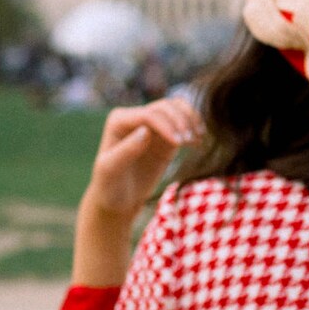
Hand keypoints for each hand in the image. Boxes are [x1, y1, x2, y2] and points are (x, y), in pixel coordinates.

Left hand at [72, 95, 204, 284]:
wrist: (114, 203)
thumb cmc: (108, 191)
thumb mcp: (109, 175)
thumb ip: (122, 153)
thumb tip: (142, 132)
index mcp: (120, 121)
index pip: (149, 113)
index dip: (167, 123)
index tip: (181, 143)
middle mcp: (136, 119)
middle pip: (167, 106)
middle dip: (183, 121)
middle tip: (194, 144)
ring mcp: (152, 126)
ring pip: (179, 109)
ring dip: (192, 122)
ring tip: (199, 143)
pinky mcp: (165, 137)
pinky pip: (184, 122)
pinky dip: (195, 128)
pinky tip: (200, 145)